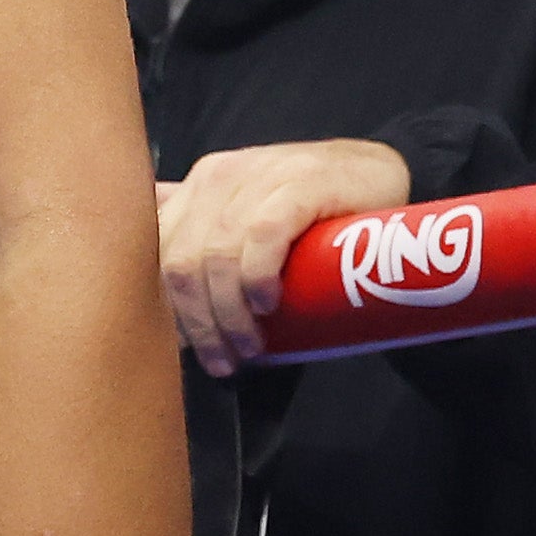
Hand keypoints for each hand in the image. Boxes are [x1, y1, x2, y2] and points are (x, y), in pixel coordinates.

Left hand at [153, 138, 413, 376]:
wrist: (378, 175)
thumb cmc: (309, 213)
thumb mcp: (246, 223)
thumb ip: (204, 244)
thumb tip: (162, 310)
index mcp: (196, 189)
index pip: (157, 253)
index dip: (167, 310)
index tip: (189, 352)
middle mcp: (217, 177)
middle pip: (182, 260)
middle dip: (198, 321)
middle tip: (223, 361)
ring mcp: (258, 175)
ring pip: (218, 253)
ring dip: (229, 312)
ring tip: (249, 346)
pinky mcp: (302, 182)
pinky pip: (263, 233)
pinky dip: (257, 274)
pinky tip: (266, 304)